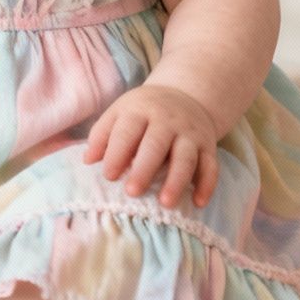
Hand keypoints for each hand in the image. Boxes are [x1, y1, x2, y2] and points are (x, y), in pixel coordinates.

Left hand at [82, 84, 233, 207]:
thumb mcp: (120, 113)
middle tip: (132, 192)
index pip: (127, 131)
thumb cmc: (143, 113)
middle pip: (156, 145)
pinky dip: (207, 185)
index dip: (117, 153)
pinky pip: (211, 165)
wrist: (185, 96)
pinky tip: (199, 203)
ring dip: (176, 180)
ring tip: (165, 203)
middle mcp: (168, 120)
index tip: (108, 176)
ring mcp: (190, 133)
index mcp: (140, 110)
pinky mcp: (208, 146)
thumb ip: (102, 135)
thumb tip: (88, 160)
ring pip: (186, 157)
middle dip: (145, 169)